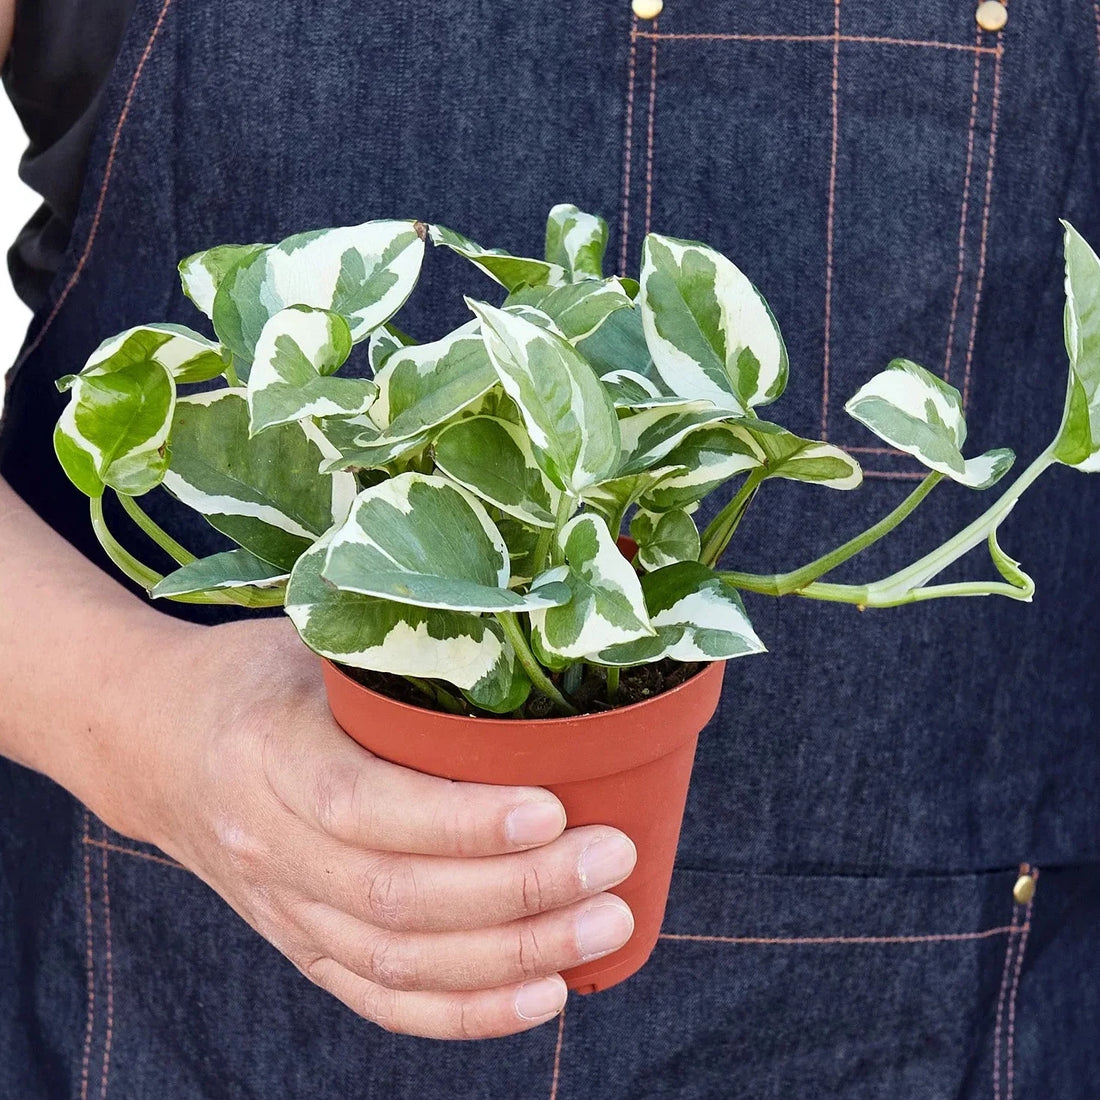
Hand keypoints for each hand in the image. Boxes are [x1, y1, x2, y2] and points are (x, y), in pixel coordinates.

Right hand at [111, 618, 636, 1039]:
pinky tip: (543, 993)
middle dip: (518, 891)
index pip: (364, 806)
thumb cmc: (257, 677)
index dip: (462, 821)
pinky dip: (465, 1011)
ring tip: (603, 925)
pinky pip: (381, 999)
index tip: (553, 809)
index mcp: (268, 752)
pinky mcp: (299, 945)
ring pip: (399, 961)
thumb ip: (396, 653)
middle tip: (610, 859)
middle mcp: (268, 844)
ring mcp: (282, 907)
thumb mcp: (314, 641)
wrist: (157, 743)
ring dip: (511, 956)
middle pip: (396, 897)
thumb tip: (525, 643)